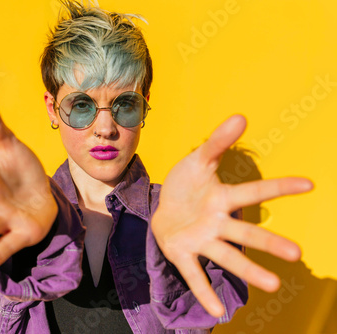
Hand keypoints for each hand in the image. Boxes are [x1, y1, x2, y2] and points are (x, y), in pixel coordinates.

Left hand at [151, 114, 312, 317]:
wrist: (162, 205)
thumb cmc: (186, 185)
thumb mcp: (197, 160)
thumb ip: (217, 143)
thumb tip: (241, 116)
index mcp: (222, 198)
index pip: (254, 192)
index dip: (279, 187)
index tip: (310, 184)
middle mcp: (217, 223)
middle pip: (245, 233)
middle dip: (269, 243)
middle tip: (296, 254)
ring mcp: (201, 240)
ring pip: (226, 256)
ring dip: (248, 270)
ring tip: (273, 286)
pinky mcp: (182, 253)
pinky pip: (194, 273)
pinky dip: (204, 290)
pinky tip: (215, 312)